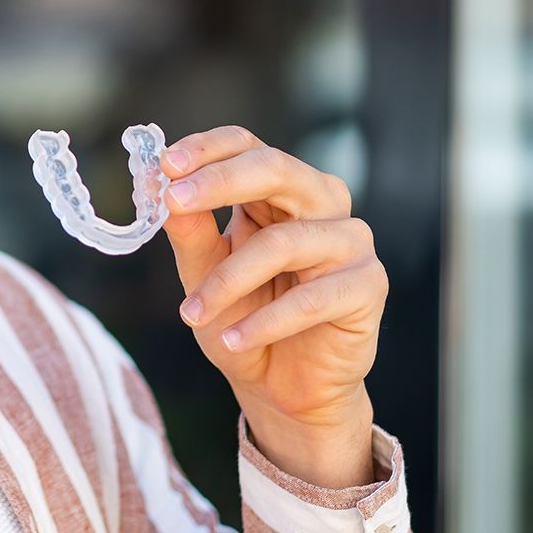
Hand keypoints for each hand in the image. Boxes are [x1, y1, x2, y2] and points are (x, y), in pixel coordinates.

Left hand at [159, 125, 384, 486]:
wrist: (281, 386)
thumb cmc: (242, 318)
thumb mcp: (202, 274)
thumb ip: (189, 232)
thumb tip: (164, 192)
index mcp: (277, 191)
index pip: (247, 146)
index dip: (208, 149)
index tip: (166, 163)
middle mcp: (320, 204)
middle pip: (277, 169)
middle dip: (220, 182)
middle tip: (173, 201)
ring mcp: (350, 241)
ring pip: (283, 242)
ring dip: (228, 281)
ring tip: (192, 315)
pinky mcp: (368, 285)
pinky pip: (313, 297)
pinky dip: (265, 322)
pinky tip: (232, 340)